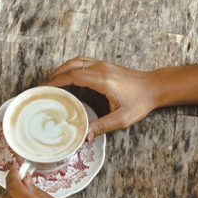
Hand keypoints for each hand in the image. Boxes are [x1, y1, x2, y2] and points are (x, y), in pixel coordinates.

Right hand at [43, 57, 157, 140]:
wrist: (154, 87)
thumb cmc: (140, 102)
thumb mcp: (122, 118)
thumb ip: (102, 126)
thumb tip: (85, 136)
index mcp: (102, 79)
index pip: (73, 76)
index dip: (56, 81)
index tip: (43, 88)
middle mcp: (101, 68)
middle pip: (71, 66)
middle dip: (54, 75)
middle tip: (43, 87)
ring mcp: (103, 65)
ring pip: (76, 61)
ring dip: (62, 69)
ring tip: (52, 82)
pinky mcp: (105, 65)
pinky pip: (83, 62)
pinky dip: (71, 68)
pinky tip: (67, 77)